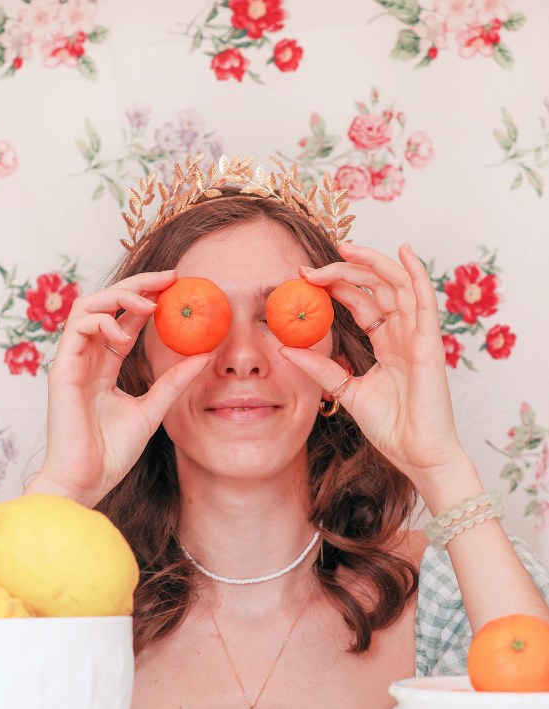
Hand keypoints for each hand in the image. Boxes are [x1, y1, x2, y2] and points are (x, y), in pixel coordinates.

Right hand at [26, 271, 211, 506]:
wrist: (87, 480)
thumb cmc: (112, 453)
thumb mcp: (153, 409)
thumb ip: (174, 381)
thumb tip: (205, 354)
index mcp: (104, 367)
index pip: (124, 320)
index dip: (148, 299)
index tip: (178, 287)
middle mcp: (87, 358)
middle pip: (106, 304)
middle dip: (138, 285)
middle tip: (170, 279)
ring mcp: (72, 361)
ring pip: (88, 306)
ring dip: (120, 297)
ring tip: (150, 305)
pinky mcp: (61, 369)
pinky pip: (77, 327)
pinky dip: (103, 321)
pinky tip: (124, 332)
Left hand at [279, 242, 467, 490]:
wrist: (416, 454)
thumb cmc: (391, 428)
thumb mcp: (346, 392)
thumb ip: (320, 368)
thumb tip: (285, 348)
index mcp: (386, 343)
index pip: (360, 302)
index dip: (334, 286)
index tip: (302, 279)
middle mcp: (402, 334)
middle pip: (375, 287)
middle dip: (344, 271)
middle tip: (310, 268)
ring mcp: (417, 336)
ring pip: (397, 284)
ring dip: (371, 263)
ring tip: (344, 248)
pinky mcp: (430, 343)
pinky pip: (425, 300)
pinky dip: (417, 273)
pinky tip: (404, 251)